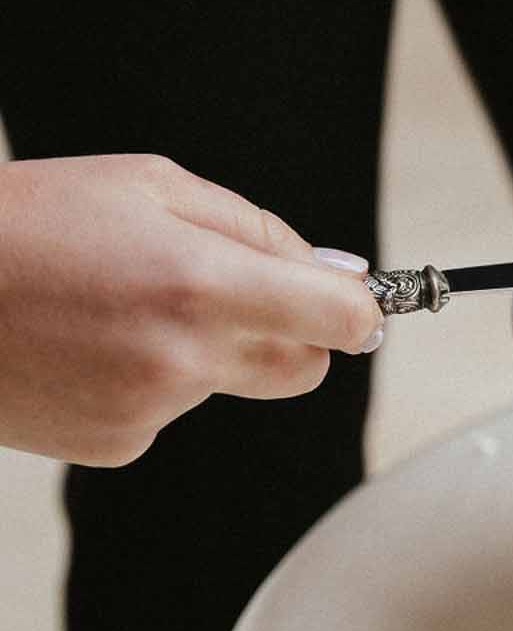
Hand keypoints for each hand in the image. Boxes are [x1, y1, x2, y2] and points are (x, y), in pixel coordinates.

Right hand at [0, 154, 381, 465]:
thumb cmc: (32, 220)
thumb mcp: (151, 184)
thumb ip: (258, 230)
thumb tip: (338, 273)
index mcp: (202, 285)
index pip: (340, 322)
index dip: (360, 309)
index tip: (357, 300)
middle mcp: (183, 360)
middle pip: (304, 370)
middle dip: (294, 334)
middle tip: (237, 290)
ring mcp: (148, 412)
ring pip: (227, 384)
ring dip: (202, 349)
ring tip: (117, 302)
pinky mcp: (113, 445)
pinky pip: (170, 411)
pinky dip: (149, 380)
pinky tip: (90, 343)